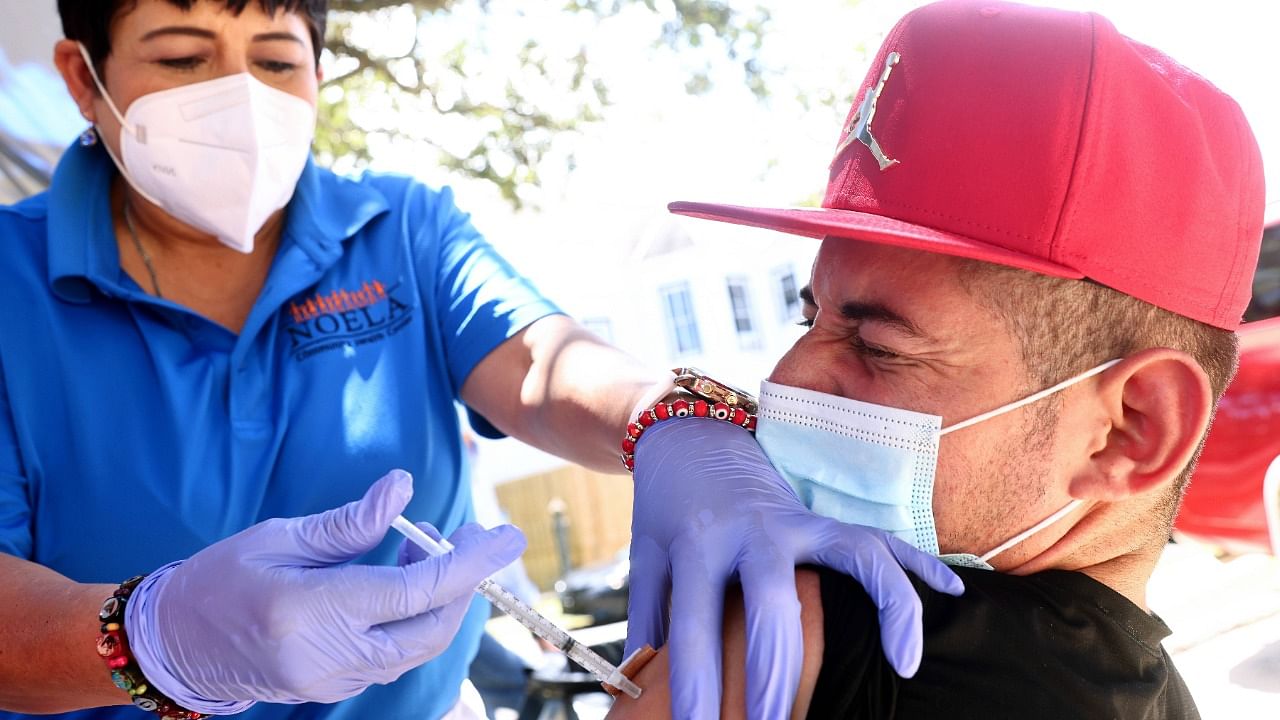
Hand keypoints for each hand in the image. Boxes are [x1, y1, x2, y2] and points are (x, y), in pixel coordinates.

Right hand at [124, 469, 525, 710]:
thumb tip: (404, 489)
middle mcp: (329, 656)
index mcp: (312, 611)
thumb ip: (349, 522)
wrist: (173, 645)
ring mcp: (333, 681)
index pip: (415, 593)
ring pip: (418, 646)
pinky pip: (395, 655)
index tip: (507, 537)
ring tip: (429, 548)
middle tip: (473, 533)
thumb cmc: (219, 579)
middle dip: (465, 581)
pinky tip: (403, 578)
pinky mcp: (335, 689)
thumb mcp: (279, 537)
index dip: (470, 564)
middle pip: (430, 627)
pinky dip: (414, 618)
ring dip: (441, 599)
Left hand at [625, 418, 963, 719]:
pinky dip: (918, 563)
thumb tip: (637, 691)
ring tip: (904, 664)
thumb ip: (647, 622)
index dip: (695, 686)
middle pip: (772, 601)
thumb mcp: (647, 559)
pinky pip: (880, 537)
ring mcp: (796, 520)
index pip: (692, 625)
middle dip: (778, 673)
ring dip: (883, 608)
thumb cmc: (667, 509)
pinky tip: (953, 592)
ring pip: (850, 555)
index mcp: (696, 544)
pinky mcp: (824, 515)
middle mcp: (750, 529)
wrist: (689, 435)